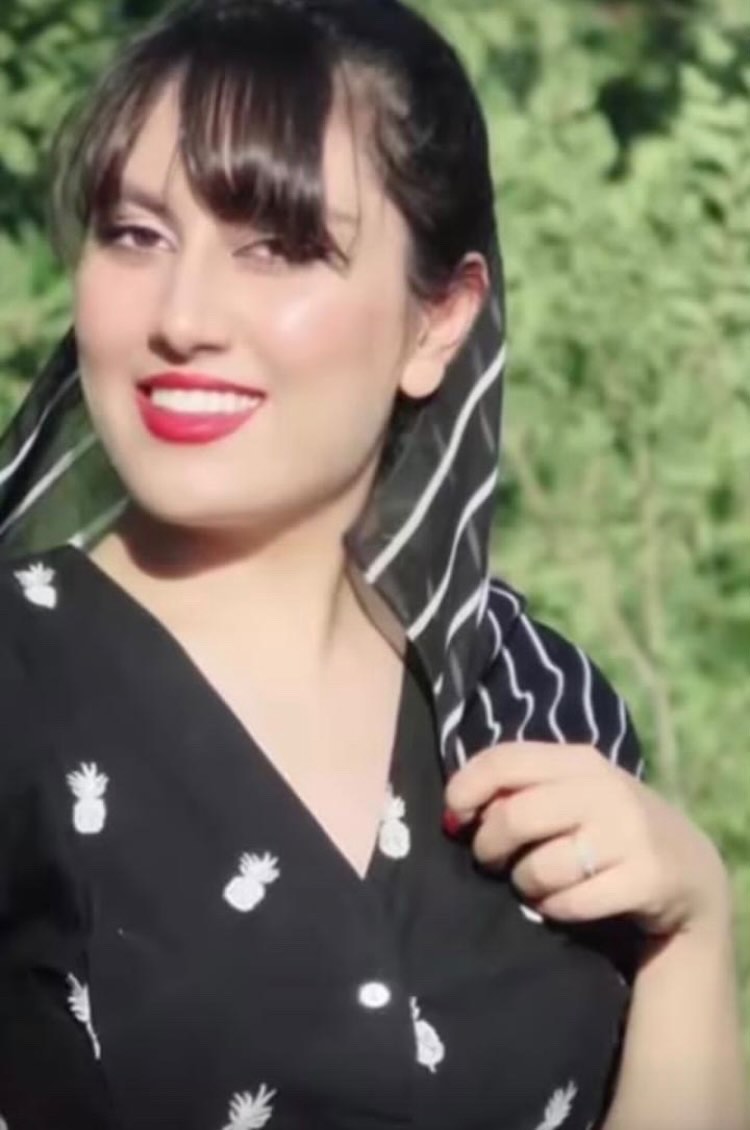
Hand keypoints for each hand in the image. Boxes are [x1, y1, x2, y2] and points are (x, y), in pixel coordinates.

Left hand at [443, 742, 732, 938]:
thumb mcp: (571, 793)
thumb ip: (518, 790)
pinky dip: (554, 909)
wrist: (686, 868)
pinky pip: (571, 902)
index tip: (455, 818)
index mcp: (578, 760)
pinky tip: (562, 904)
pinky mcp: (645, 878)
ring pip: (540, 867)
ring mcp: (629, 834)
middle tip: (491, 860)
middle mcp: (605, 789)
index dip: (465, 789)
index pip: (503, 760)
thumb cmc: (604, 825)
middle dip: (488, 847)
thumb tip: (452, 814)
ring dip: (524, 883)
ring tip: (534, 883)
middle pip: (514, 817)